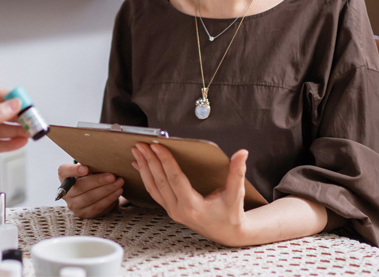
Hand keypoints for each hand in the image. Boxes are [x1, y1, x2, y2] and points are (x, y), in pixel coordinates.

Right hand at [58, 163, 123, 218]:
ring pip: (90, 197)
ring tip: (119, 182)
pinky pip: (97, 207)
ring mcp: (74, 205)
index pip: (64, 172)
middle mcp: (66, 192)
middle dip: (99, 181)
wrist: (91, 192)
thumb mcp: (88, 168)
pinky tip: (118, 192)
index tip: (85, 168)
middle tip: (112, 176)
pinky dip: (109, 198)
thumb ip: (92, 165)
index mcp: (64, 177)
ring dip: (107, 190)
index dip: (73, 170)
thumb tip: (104, 163)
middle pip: (81, 186)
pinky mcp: (83, 213)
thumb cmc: (90, 175)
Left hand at [132, 143, 248, 245]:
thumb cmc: (232, 214)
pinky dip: (145, 176)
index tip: (157, 145)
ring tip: (136, 151)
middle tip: (141, 144)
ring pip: (153, 187)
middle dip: (149, 160)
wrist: (227, 234)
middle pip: (160, 181)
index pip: (175, 179)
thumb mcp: (236, 194)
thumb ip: (237, 173)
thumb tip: (242, 153)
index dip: (165, 160)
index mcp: (193, 206)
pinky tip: (139, 165)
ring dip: (143, 167)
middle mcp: (179, 210)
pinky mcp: (169, 209)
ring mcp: (172, 211)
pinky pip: (153, 191)